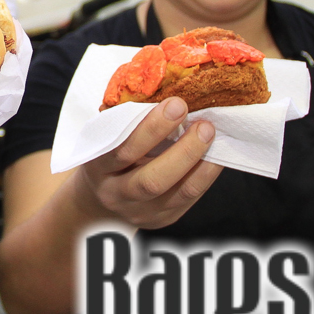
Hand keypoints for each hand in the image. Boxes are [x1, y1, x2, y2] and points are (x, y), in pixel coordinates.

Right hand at [76, 97, 221, 229]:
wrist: (98, 198)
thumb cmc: (108, 156)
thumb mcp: (105, 140)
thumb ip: (127, 124)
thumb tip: (169, 94)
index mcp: (97, 168)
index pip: (123, 151)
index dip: (152, 129)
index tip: (176, 104)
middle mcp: (116, 194)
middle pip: (152, 180)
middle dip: (183, 151)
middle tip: (203, 124)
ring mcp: (140, 212)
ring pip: (177, 193)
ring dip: (200, 162)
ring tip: (211, 135)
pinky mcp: (162, 219)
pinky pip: (189, 198)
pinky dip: (206, 174)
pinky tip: (215, 154)